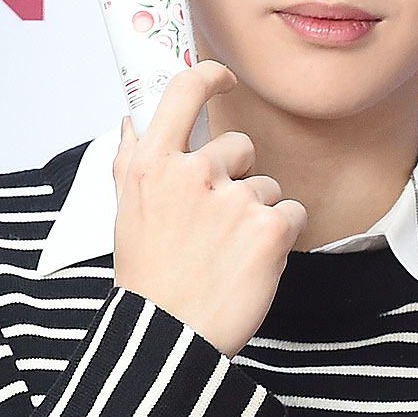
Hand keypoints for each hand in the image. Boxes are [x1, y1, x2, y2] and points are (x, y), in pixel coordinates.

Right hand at [112, 60, 306, 356]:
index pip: (185, 92)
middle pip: (240, 145)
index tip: (223, 79)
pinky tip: (252, 260)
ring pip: (267, 184)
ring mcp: (235, 200)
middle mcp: (193, 173)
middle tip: (214, 221)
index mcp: (153, 164)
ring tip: (228, 250)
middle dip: (237, 176)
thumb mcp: (125, 212)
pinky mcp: (270, 228)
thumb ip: (129, 159)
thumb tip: (132, 121)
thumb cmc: (148, 277)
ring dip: (257, 212)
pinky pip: (292, 212)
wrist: (170, 340)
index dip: (210, 76)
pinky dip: (280, 235)